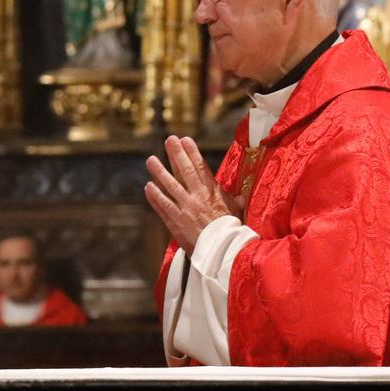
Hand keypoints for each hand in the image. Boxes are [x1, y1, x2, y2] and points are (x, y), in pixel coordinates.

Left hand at [144, 135, 240, 250]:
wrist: (223, 250)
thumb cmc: (231, 231)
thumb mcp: (236, 212)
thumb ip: (235, 202)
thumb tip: (241, 196)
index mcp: (213, 192)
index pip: (201, 167)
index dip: (192, 152)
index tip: (185, 140)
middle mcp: (198, 196)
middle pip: (185, 171)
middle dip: (176, 154)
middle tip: (169, 140)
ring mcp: (185, 208)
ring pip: (169, 186)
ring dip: (159, 172)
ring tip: (151, 160)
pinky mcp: (176, 221)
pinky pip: (162, 205)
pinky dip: (154, 196)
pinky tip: (148, 186)